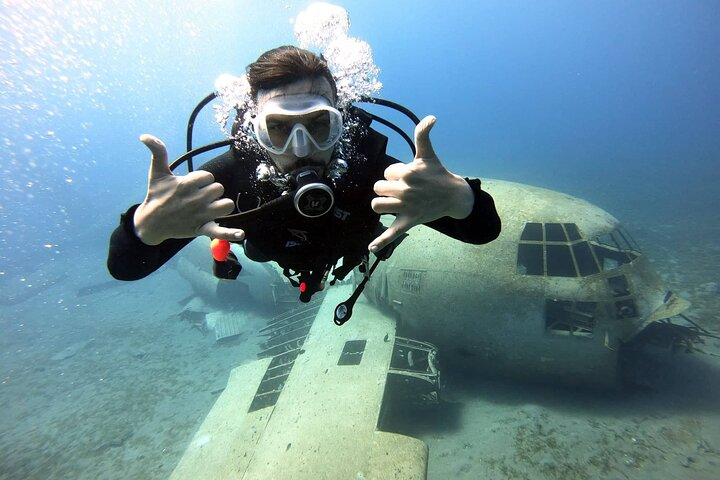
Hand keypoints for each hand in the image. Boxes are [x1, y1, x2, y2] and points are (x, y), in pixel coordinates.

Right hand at [133, 134, 244, 244]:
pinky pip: (220, 232)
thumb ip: (157, 152)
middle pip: (218, 188)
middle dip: (210, 191)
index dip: (201, 180)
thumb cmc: (156, 195)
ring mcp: (200, 216)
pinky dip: (230, 234)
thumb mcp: (156, 173)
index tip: (190, 185)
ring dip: (220, 204)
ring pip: (226, 205)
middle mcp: (195, 200)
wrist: (151, 223)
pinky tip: (240, 234)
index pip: (208, 176)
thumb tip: (144, 136)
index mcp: (186, 185)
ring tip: (208, 206)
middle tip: (196, 196)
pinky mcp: (202, 229)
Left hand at [369, 116, 473, 252]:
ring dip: (382, 204)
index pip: (387, 172)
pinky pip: (392, 233)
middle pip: (379, 188)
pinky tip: (372, 248)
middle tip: (403, 189)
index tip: (410, 176)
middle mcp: (405, 190)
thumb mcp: (428, 153)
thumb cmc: (438, 174)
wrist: (455, 196)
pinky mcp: (408, 222)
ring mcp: (406, 207)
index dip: (395, 173)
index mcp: (408, 173)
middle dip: (388, 187)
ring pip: (377, 205)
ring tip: (392, 202)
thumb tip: (432, 117)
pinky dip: (381, 242)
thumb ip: (424, 134)